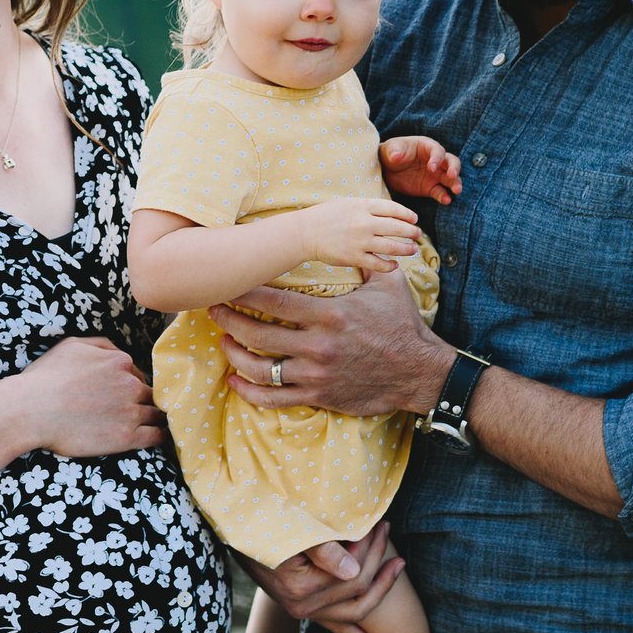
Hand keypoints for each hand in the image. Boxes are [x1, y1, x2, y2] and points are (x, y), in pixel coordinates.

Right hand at [11, 337, 165, 457]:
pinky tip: (162, 436)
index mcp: (119, 362)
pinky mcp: (126, 437)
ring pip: (156, 413)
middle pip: (148, 392)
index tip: (124, 394)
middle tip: (135, 410)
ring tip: (155, 424)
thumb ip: (102, 345)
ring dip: (155, 417)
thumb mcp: (72, 345)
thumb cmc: (46, 378)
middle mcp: (129, 384)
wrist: (31, 411)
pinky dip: (161, 436)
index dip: (131, 384)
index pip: (136, 373)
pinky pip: (156, 436)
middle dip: (143, 400)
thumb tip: (119, 353)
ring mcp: (130, 411)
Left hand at [213, 270, 453, 418]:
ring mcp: (317, 374)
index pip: (274, 302)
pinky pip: (275, 399)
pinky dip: (250, 392)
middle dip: (228, 319)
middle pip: (257, 333)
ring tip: (223, 342)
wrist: (419, 372)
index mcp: (330, 315)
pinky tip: (236, 382)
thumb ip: (365, 260)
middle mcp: (318, 345)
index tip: (227, 284)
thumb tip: (355, 233)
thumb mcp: (387, 285)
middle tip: (213, 309)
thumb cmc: (402, 324)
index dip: (244, 292)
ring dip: (234, 354)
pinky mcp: (319, 396)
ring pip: (260, 368)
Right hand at [236, 524, 405, 632]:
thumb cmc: (264, 522)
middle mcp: (302, 607)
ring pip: (354, 614)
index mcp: (300, 588)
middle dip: (379, 564)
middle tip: (388, 532)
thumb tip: (353, 570)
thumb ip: (321, 549)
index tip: (378, 523)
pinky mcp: (307, 610)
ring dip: (380, 591)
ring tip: (398, 564)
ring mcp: (305, 612)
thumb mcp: (289, 530)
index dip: (370, 550)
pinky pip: (339, 630)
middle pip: (357, 594)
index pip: (353, 576)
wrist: (238, 531)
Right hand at [294, 195, 421, 274]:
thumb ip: (369, 207)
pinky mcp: (354, 257)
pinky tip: (395, 264)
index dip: (408, 215)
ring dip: (406, 249)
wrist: (305, 233)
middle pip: (397, 227)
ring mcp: (360, 241)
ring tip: (412, 250)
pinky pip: (379, 263)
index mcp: (363, 206)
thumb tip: (391, 213)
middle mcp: (364, 223)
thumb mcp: (348, 203)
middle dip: (412, 232)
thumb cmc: (327, 216)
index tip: (414, 219)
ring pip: (392, 246)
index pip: (394, 209)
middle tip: (418, 235)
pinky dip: (390, 265)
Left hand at [379, 135, 461, 204]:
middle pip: (451, 162)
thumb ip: (394, 151)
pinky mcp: (430, 188)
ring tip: (456, 190)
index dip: (437, 158)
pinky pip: (440, 192)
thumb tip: (396, 156)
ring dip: (455, 183)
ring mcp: (435, 175)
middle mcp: (435, 160)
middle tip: (452, 176)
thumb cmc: (390, 153)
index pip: (437, 151)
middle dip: (454, 168)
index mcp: (427, 146)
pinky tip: (446, 200)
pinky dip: (444, 196)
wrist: (386, 169)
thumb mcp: (390, 149)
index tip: (430, 168)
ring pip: (451, 178)